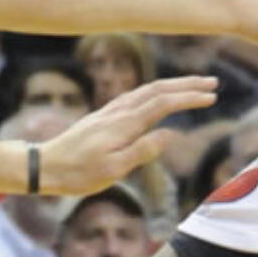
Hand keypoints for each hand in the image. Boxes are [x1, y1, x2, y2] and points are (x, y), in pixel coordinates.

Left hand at [36, 76, 217, 192]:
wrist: (44, 165)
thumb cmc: (78, 173)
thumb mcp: (113, 169)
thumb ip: (143, 150)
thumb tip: (171, 133)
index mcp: (124, 124)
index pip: (164, 104)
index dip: (189, 98)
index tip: (212, 97)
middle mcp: (118, 112)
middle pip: (158, 89)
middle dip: (187, 84)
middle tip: (213, 83)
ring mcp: (111, 111)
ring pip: (147, 89)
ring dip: (173, 85)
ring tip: (195, 86)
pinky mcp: (105, 115)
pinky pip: (136, 95)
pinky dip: (156, 90)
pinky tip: (160, 94)